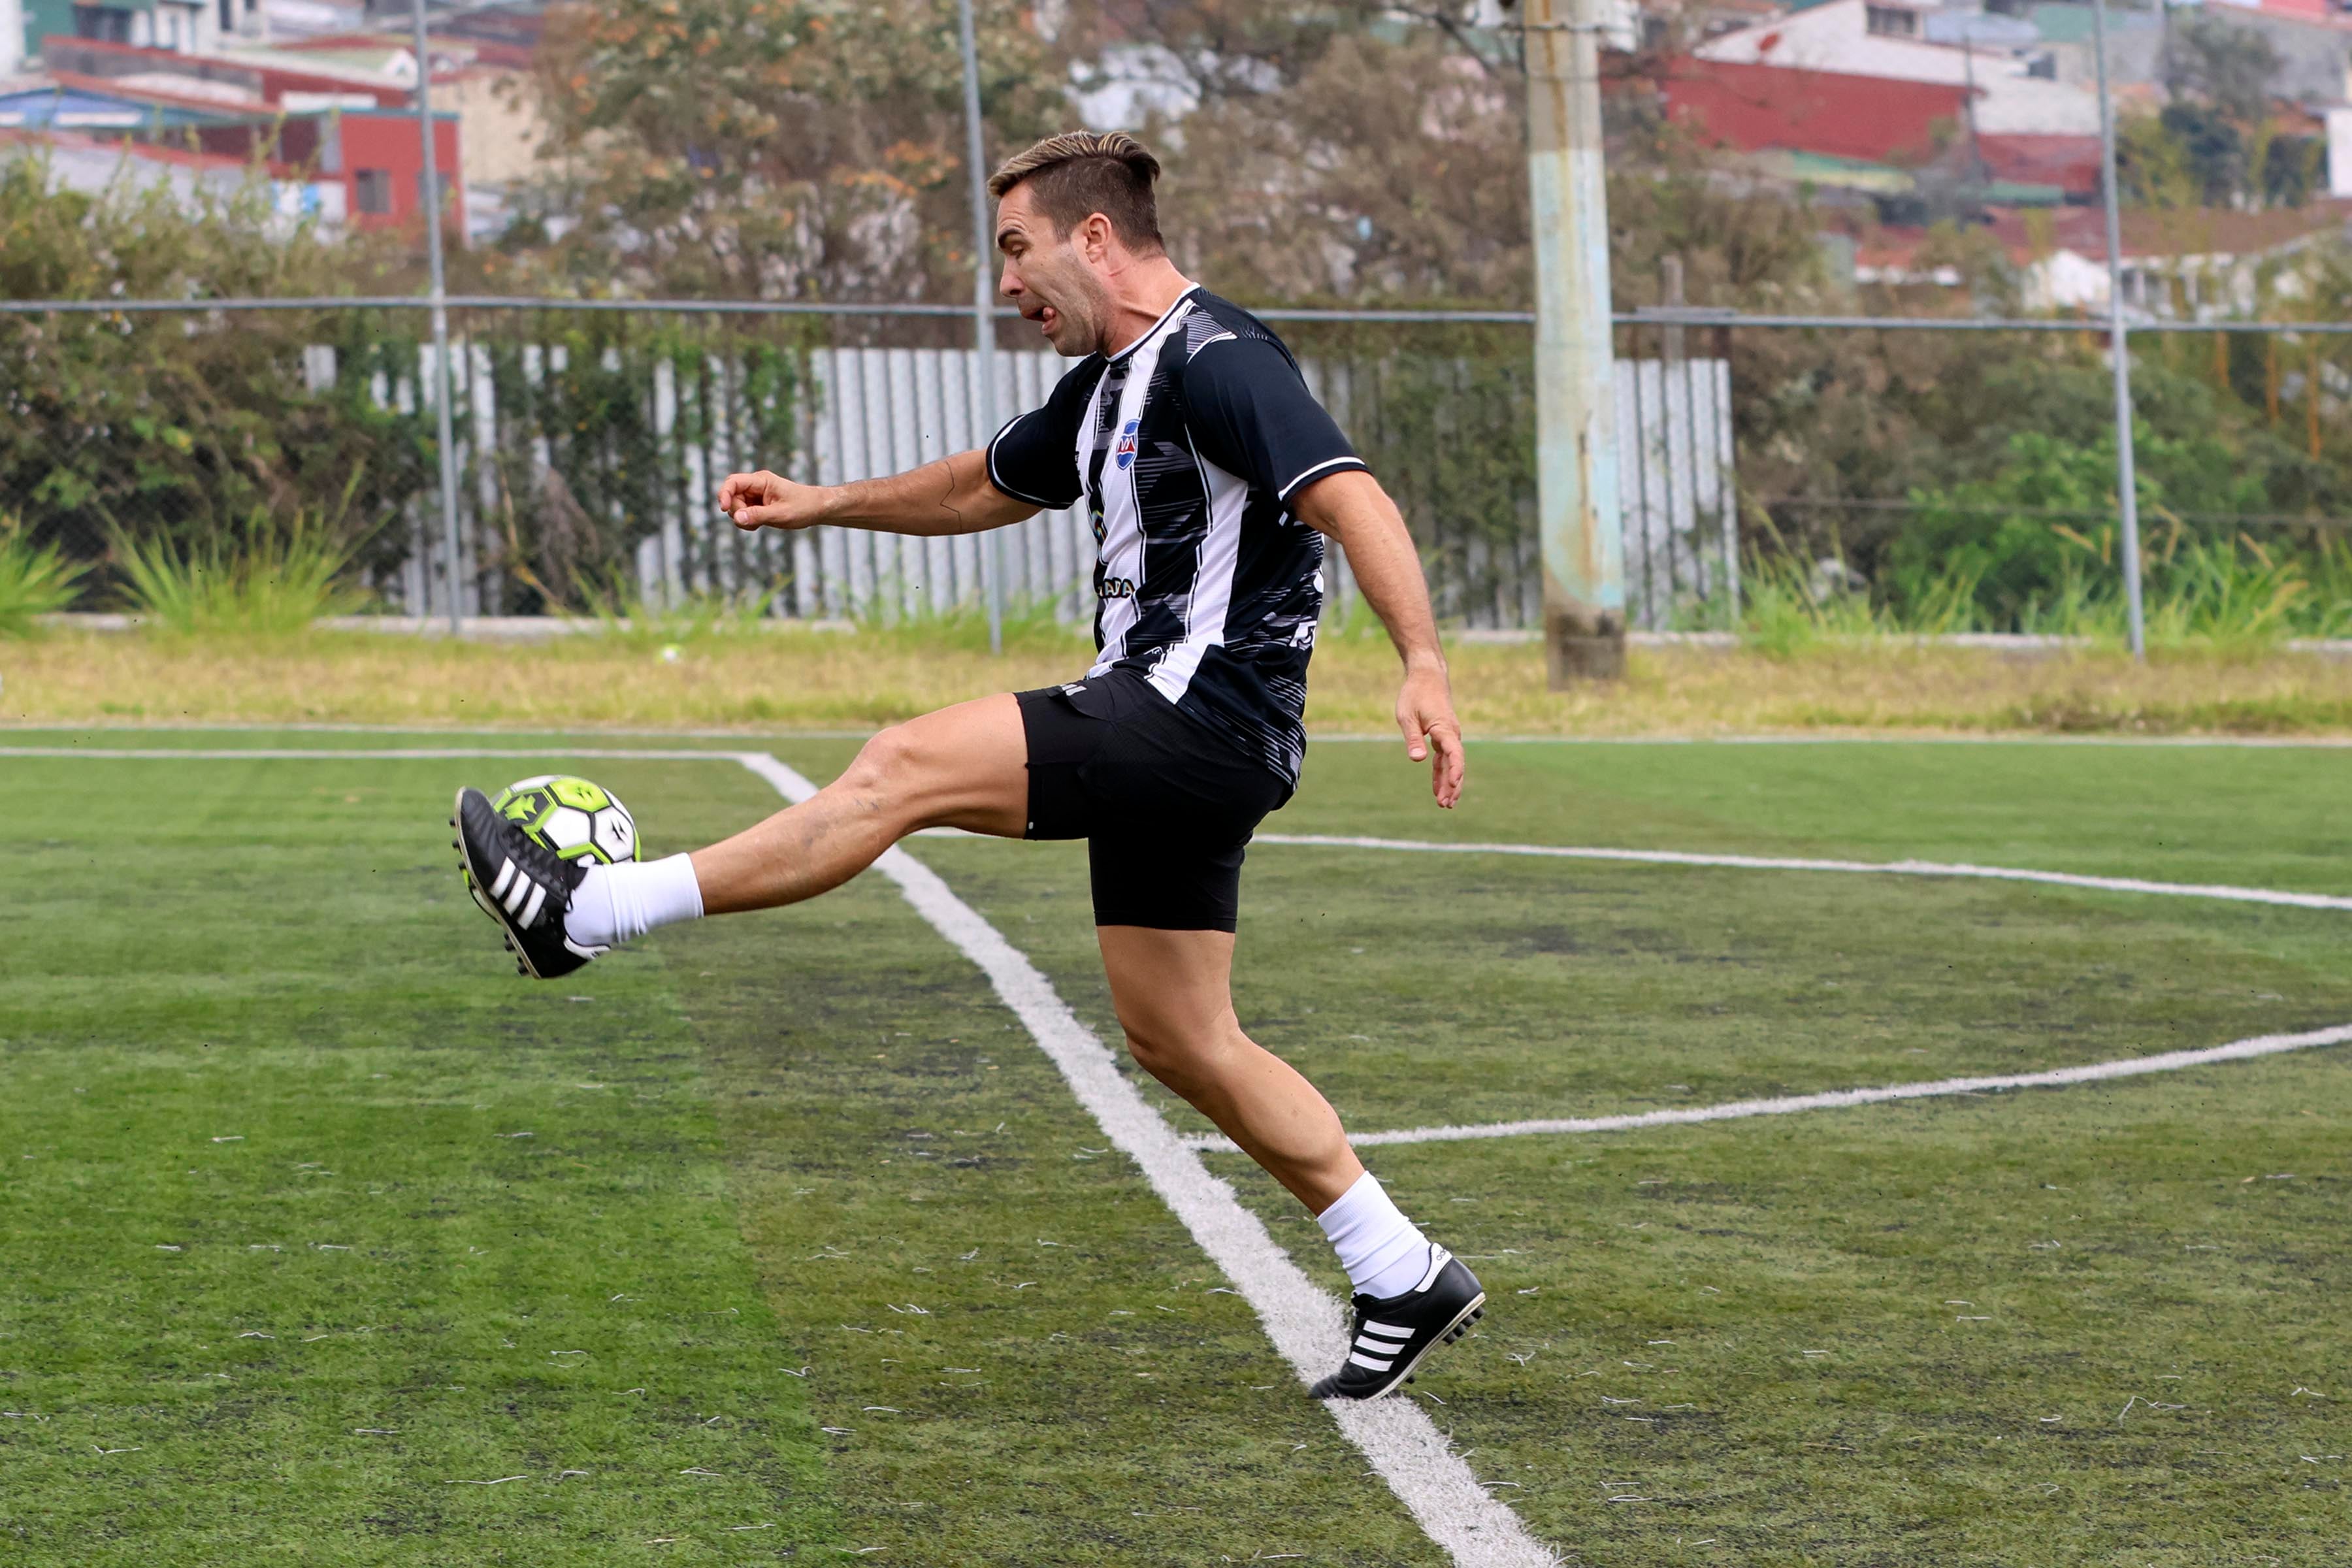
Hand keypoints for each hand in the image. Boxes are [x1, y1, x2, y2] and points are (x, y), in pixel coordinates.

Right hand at [716, 470, 823, 532]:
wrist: (816, 508)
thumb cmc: (803, 507)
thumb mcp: (781, 514)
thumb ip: (758, 516)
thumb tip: (736, 518)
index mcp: (761, 480)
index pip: (733, 482)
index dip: (724, 494)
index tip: (723, 509)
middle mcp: (756, 485)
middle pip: (732, 496)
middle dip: (737, 511)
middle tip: (753, 522)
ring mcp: (755, 495)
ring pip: (736, 507)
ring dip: (743, 518)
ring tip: (760, 524)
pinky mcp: (757, 505)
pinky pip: (743, 513)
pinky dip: (747, 522)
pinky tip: (760, 525)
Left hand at [1396, 662, 1465, 808]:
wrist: (1427, 677)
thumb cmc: (1415, 694)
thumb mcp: (1407, 716)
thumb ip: (1412, 737)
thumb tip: (1417, 759)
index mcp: (1444, 728)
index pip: (1454, 752)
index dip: (1455, 769)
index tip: (1454, 784)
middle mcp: (1451, 734)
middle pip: (1455, 763)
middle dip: (1452, 785)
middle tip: (1446, 805)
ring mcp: (1448, 737)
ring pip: (1451, 764)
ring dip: (1448, 783)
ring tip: (1444, 804)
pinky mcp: (1442, 737)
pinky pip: (1444, 759)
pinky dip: (1441, 774)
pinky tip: (1438, 789)